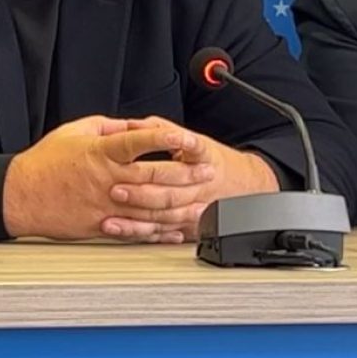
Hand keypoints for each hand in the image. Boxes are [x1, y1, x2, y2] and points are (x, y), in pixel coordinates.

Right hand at [1, 115, 213, 242]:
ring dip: (181, 205)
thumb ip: (109, 127)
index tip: (186, 136)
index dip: (164, 138)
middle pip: (154, 176)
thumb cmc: (45, 163)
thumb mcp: (75, 132)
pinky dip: (159, 231)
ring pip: (151, 207)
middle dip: (186, 174)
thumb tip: (134, 126)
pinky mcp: (102, 226)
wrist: (21, 196)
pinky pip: (136, 231)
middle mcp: (106, 180)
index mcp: (100, 153)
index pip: (138, 142)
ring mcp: (106, 205)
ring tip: (201, 204)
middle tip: (207, 171)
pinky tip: (175, 230)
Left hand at [103, 116, 279, 241]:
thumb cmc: (211, 160)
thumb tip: (132, 124)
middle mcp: (200, 185)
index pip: (191, 151)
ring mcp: (195, 208)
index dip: (171, 148)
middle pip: (172, 191)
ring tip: (112, 218)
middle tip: (115, 190)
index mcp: (204, 158)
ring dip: (137, 218)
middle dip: (142, 192)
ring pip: (165, 216)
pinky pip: (163, 232)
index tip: (149, 149)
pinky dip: (141, 233)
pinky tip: (123, 230)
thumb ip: (162, 130)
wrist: (244, 185)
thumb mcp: (192, 139)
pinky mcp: (188, 225)